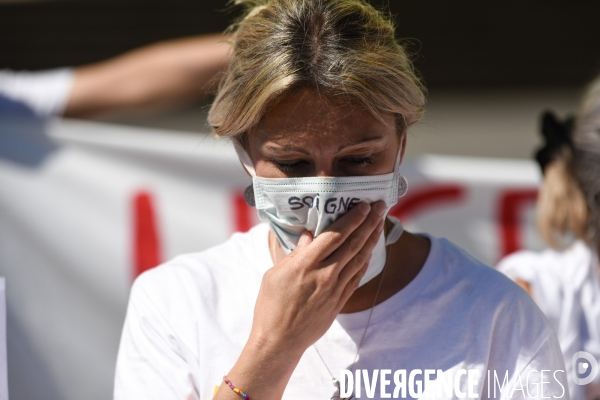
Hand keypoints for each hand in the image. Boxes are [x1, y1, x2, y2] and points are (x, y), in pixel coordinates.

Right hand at [250, 200, 385, 356]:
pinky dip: (365, 261)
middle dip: (368, 223)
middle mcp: (325, 274)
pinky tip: (370, 251)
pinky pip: (357, 277)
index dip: (351, 218)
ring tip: (379, 224)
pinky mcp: (339, 301)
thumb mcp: (275, 274)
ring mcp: (335, 289)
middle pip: (353, 243)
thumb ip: (295, 254)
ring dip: (371, 239)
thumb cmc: (271, 306)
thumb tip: (309, 236)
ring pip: (359, 259)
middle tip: (380, 207)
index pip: (335, 235)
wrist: (280, 341)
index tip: (363, 205)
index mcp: (306, 264)